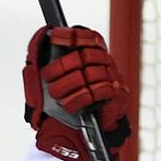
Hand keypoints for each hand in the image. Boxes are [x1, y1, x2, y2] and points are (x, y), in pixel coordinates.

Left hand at [23, 25, 130, 160]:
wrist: (95, 124)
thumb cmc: (77, 97)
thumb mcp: (64, 77)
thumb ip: (56, 61)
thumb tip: (42, 43)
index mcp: (97, 53)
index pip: (89, 37)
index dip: (72, 36)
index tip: (53, 37)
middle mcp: (108, 62)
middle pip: (86, 56)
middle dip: (62, 65)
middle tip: (47, 76)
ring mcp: (115, 78)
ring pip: (90, 75)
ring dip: (68, 85)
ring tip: (55, 94)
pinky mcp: (118, 96)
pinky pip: (98, 93)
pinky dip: (79, 99)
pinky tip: (69, 104)